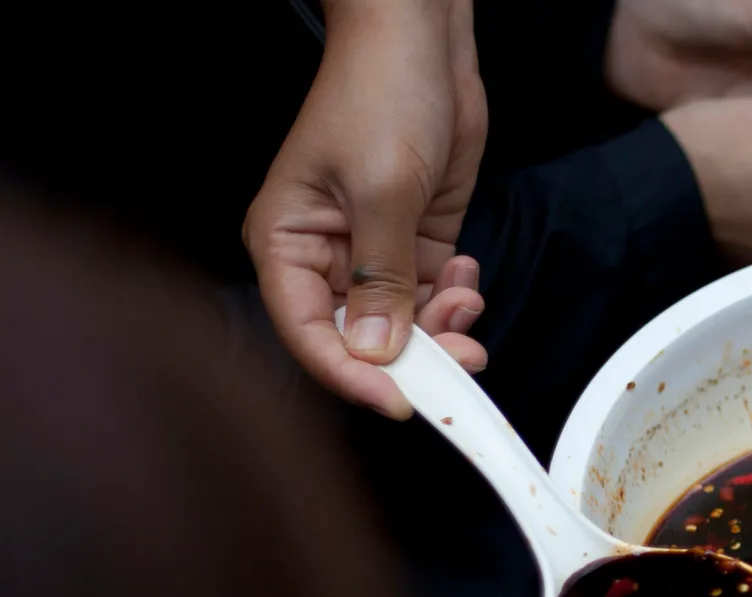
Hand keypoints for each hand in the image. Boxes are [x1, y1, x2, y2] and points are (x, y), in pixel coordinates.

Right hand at [245, 0, 488, 417]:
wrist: (422, 39)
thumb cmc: (380, 94)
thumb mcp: (383, 190)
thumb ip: (380, 278)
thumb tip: (373, 350)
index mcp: (285, 243)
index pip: (307, 334)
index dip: (351, 376)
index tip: (398, 401)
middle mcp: (324, 255)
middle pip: (359, 338)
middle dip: (414, 357)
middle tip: (463, 362)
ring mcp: (373, 249)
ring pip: (403, 323)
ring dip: (442, 329)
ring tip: (466, 303)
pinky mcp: (415, 238)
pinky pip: (431, 295)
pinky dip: (454, 298)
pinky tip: (466, 276)